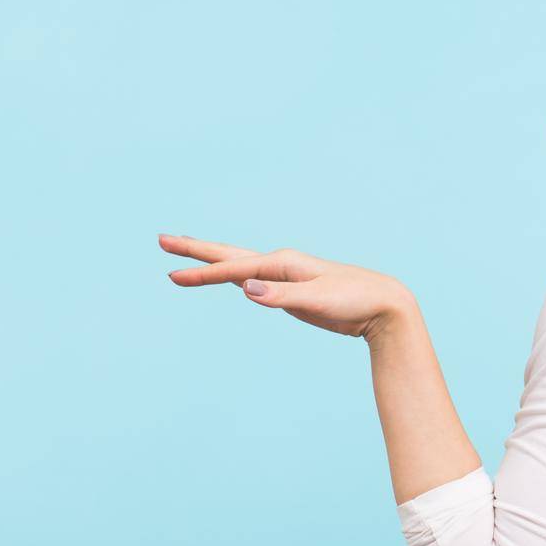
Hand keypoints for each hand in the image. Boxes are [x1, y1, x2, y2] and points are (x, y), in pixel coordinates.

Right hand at [159, 234, 417, 340]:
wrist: (383, 305)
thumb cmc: (355, 300)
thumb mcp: (319, 301)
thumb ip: (282, 297)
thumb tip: (245, 288)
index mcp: (284, 263)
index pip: (234, 268)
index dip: (202, 274)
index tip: (172, 278)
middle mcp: (281, 264)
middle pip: (230, 255)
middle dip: (197, 250)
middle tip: (162, 241)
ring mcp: (284, 277)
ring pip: (239, 266)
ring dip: (211, 261)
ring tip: (183, 254)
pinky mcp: (289, 291)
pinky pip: (251, 280)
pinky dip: (231, 276)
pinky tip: (225, 277)